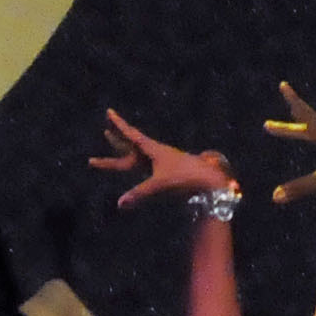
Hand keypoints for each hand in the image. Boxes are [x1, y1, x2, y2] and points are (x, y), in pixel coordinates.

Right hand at [93, 108, 235, 206]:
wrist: (210, 179)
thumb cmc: (185, 177)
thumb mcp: (160, 185)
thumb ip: (139, 193)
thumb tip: (119, 204)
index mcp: (152, 149)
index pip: (130, 134)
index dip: (118, 124)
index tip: (109, 111)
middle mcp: (155, 151)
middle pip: (131, 143)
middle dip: (117, 138)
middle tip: (105, 132)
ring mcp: (162, 159)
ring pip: (138, 152)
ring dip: (125, 148)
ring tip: (115, 143)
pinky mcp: (167, 168)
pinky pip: (146, 162)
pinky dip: (137, 161)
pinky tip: (138, 163)